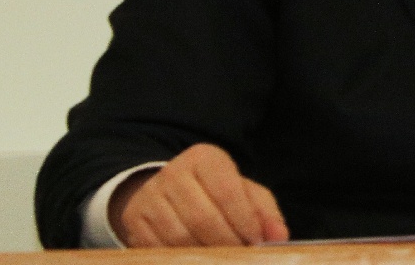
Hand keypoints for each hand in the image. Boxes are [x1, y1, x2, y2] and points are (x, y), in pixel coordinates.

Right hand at [109, 143, 288, 246]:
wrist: (168, 192)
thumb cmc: (215, 193)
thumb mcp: (244, 193)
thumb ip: (265, 213)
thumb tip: (279, 237)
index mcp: (205, 158)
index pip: (228, 192)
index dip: (245, 222)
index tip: (256, 243)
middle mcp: (174, 172)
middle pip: (203, 218)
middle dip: (226, 244)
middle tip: (240, 257)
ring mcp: (150, 195)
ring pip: (179, 237)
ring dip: (203, 255)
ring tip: (220, 261)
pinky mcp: (135, 219)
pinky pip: (157, 248)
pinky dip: (179, 259)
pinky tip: (195, 261)